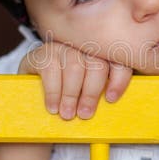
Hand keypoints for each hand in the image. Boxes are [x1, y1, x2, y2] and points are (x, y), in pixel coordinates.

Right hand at [18, 40, 132, 119]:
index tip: (111, 99)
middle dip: (91, 92)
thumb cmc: (72, 90)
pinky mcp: (44, 51)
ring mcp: (65, 46)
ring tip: (67, 114)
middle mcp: (86, 45)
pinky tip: (53, 106)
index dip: (118, 80)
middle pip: (97, 64)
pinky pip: (51, 69)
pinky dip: (53, 92)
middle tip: (85, 114)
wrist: (38, 85)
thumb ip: (105, 91)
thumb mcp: (91, 89)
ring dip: (71, 94)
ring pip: (74, 67)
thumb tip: (113, 106)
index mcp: (105, 53)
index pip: (119, 61)